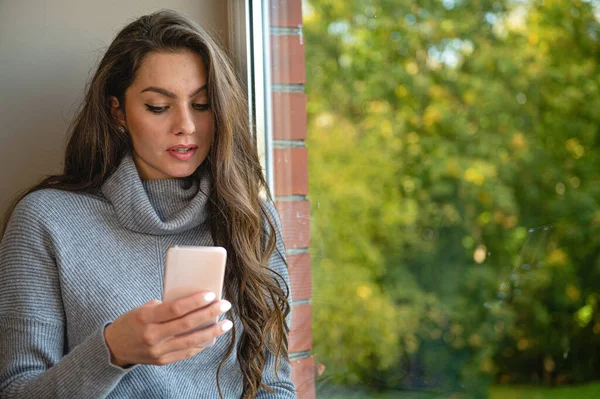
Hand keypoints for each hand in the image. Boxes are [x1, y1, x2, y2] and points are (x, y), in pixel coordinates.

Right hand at [104, 291, 232, 366]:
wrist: (114, 347)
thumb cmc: (132, 321)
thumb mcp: (143, 309)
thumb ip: (166, 306)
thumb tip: (194, 302)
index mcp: (146, 318)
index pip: (175, 309)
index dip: (195, 302)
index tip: (211, 295)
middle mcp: (152, 336)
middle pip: (187, 324)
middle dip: (209, 314)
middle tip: (225, 305)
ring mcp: (158, 351)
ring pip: (191, 341)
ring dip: (212, 332)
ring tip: (226, 324)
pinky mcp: (162, 361)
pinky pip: (187, 352)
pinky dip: (201, 344)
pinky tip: (213, 337)